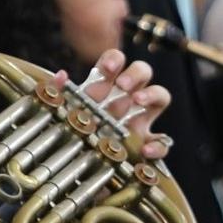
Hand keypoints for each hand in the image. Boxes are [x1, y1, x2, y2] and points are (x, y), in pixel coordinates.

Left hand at [58, 49, 172, 159]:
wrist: (82, 163)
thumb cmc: (78, 129)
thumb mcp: (66, 111)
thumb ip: (60, 93)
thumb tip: (60, 76)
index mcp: (107, 85)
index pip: (116, 61)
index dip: (114, 59)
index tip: (109, 67)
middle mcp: (128, 96)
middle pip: (143, 71)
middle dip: (134, 73)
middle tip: (123, 85)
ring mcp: (141, 118)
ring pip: (160, 95)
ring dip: (152, 94)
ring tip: (138, 101)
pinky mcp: (147, 143)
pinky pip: (162, 141)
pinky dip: (158, 144)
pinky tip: (145, 149)